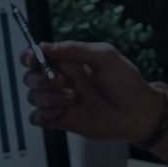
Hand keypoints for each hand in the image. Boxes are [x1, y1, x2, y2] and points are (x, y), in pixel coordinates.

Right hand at [20, 40, 163, 142]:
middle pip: (30, 76)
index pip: (36, 55)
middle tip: (62, 81)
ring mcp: (60, 101)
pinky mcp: (62, 120)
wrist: (139, 114)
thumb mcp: (104, 56)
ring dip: (48, 97)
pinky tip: (61, 112)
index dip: (29, 56)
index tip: (34, 58)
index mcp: (69, 62)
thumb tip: (45, 46)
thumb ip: (74, 48)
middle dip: (40, 78)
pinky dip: (43, 114)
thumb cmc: (127, 83)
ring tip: (73, 97)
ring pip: (32, 97)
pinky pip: (37, 118)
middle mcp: (62, 80)